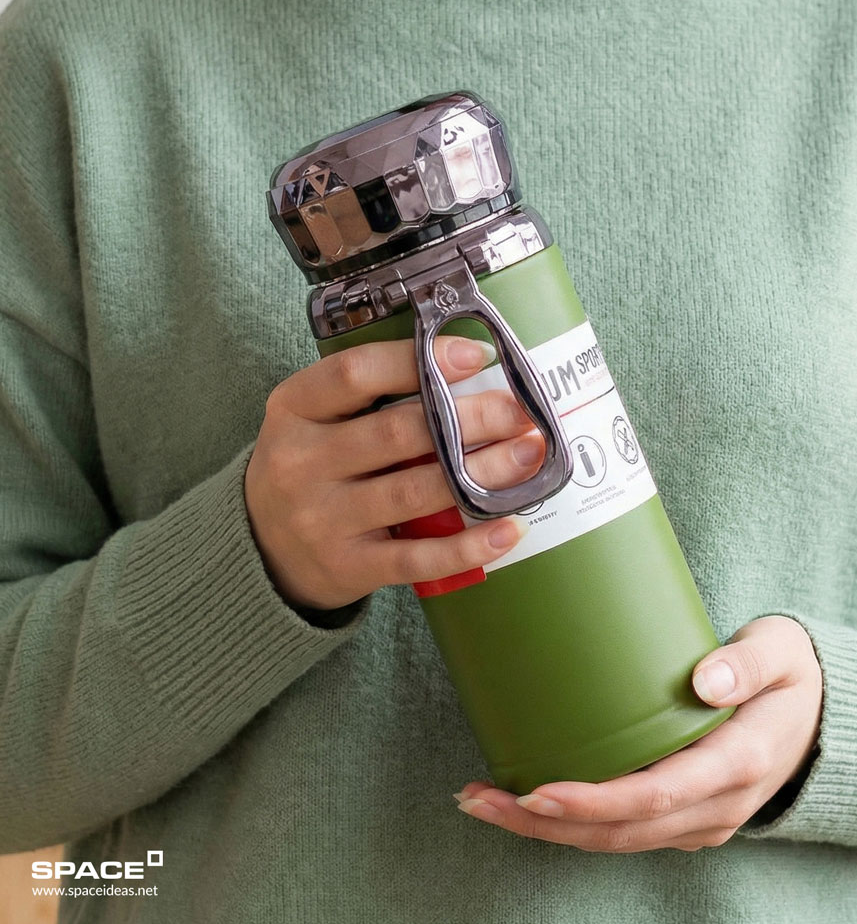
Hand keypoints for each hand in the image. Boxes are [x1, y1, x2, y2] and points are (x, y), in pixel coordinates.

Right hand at [245, 336, 540, 610]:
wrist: (260, 549)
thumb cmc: (310, 468)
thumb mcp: (313, 419)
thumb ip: (369, 397)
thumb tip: (468, 370)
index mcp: (293, 409)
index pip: (355, 373)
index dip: (419, 360)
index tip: (476, 356)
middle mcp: (301, 462)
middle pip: (398, 432)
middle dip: (471, 418)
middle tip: (521, 412)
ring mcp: (322, 519)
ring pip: (415, 491)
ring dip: (483, 472)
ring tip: (529, 456)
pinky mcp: (347, 567)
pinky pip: (418, 557)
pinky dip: (470, 545)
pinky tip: (509, 528)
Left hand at [455, 615, 821, 851]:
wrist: (824, 717)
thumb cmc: (792, 675)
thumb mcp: (781, 653)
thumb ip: (747, 663)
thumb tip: (705, 680)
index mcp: (741, 763)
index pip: (658, 794)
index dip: (594, 800)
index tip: (537, 789)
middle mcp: (719, 804)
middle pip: (622, 830)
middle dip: (545, 821)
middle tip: (479, 799)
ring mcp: (702, 819)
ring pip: (617, 841)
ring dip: (547, 829)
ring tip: (484, 801)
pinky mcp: (687, 817)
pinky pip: (625, 833)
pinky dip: (574, 825)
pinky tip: (531, 803)